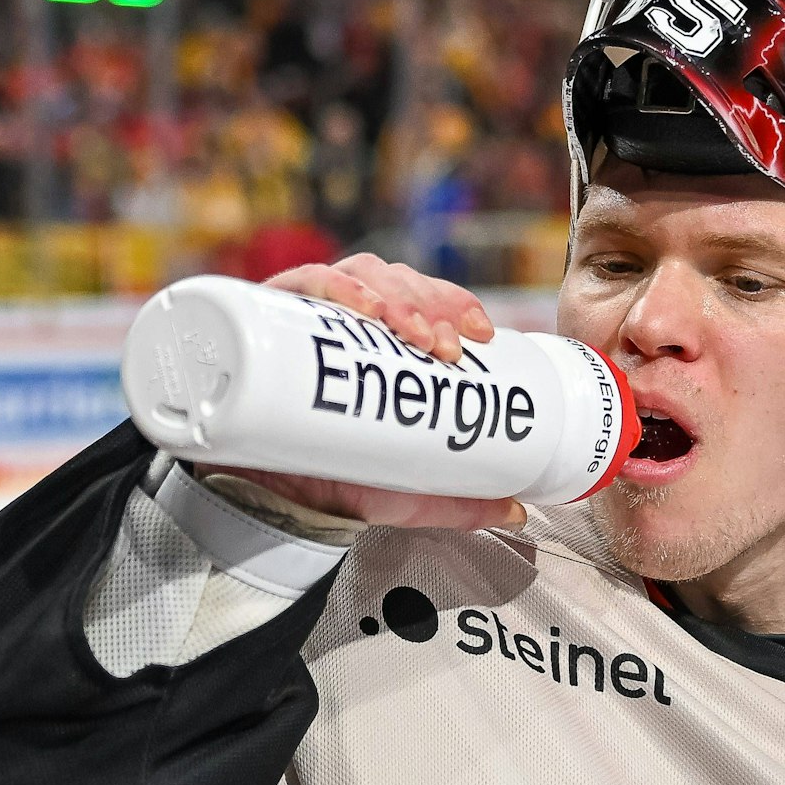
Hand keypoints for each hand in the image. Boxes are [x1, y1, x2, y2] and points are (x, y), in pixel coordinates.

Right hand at [197, 256, 520, 530]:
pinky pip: (302, 283)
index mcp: (382, 343)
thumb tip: (518, 510)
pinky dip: (337, 285)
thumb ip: (462, 500)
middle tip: (444, 346)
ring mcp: (306, 316)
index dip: (456, 303)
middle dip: (429, 304)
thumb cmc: (334, 483)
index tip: (481, 333)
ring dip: (394, 294)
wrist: (267, 505)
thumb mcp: (409, 491)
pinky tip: (365, 308)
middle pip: (396, 281)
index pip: (425, 298)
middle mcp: (346, 321)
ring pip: (359, 275)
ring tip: (413, 330)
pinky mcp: (266, 320)